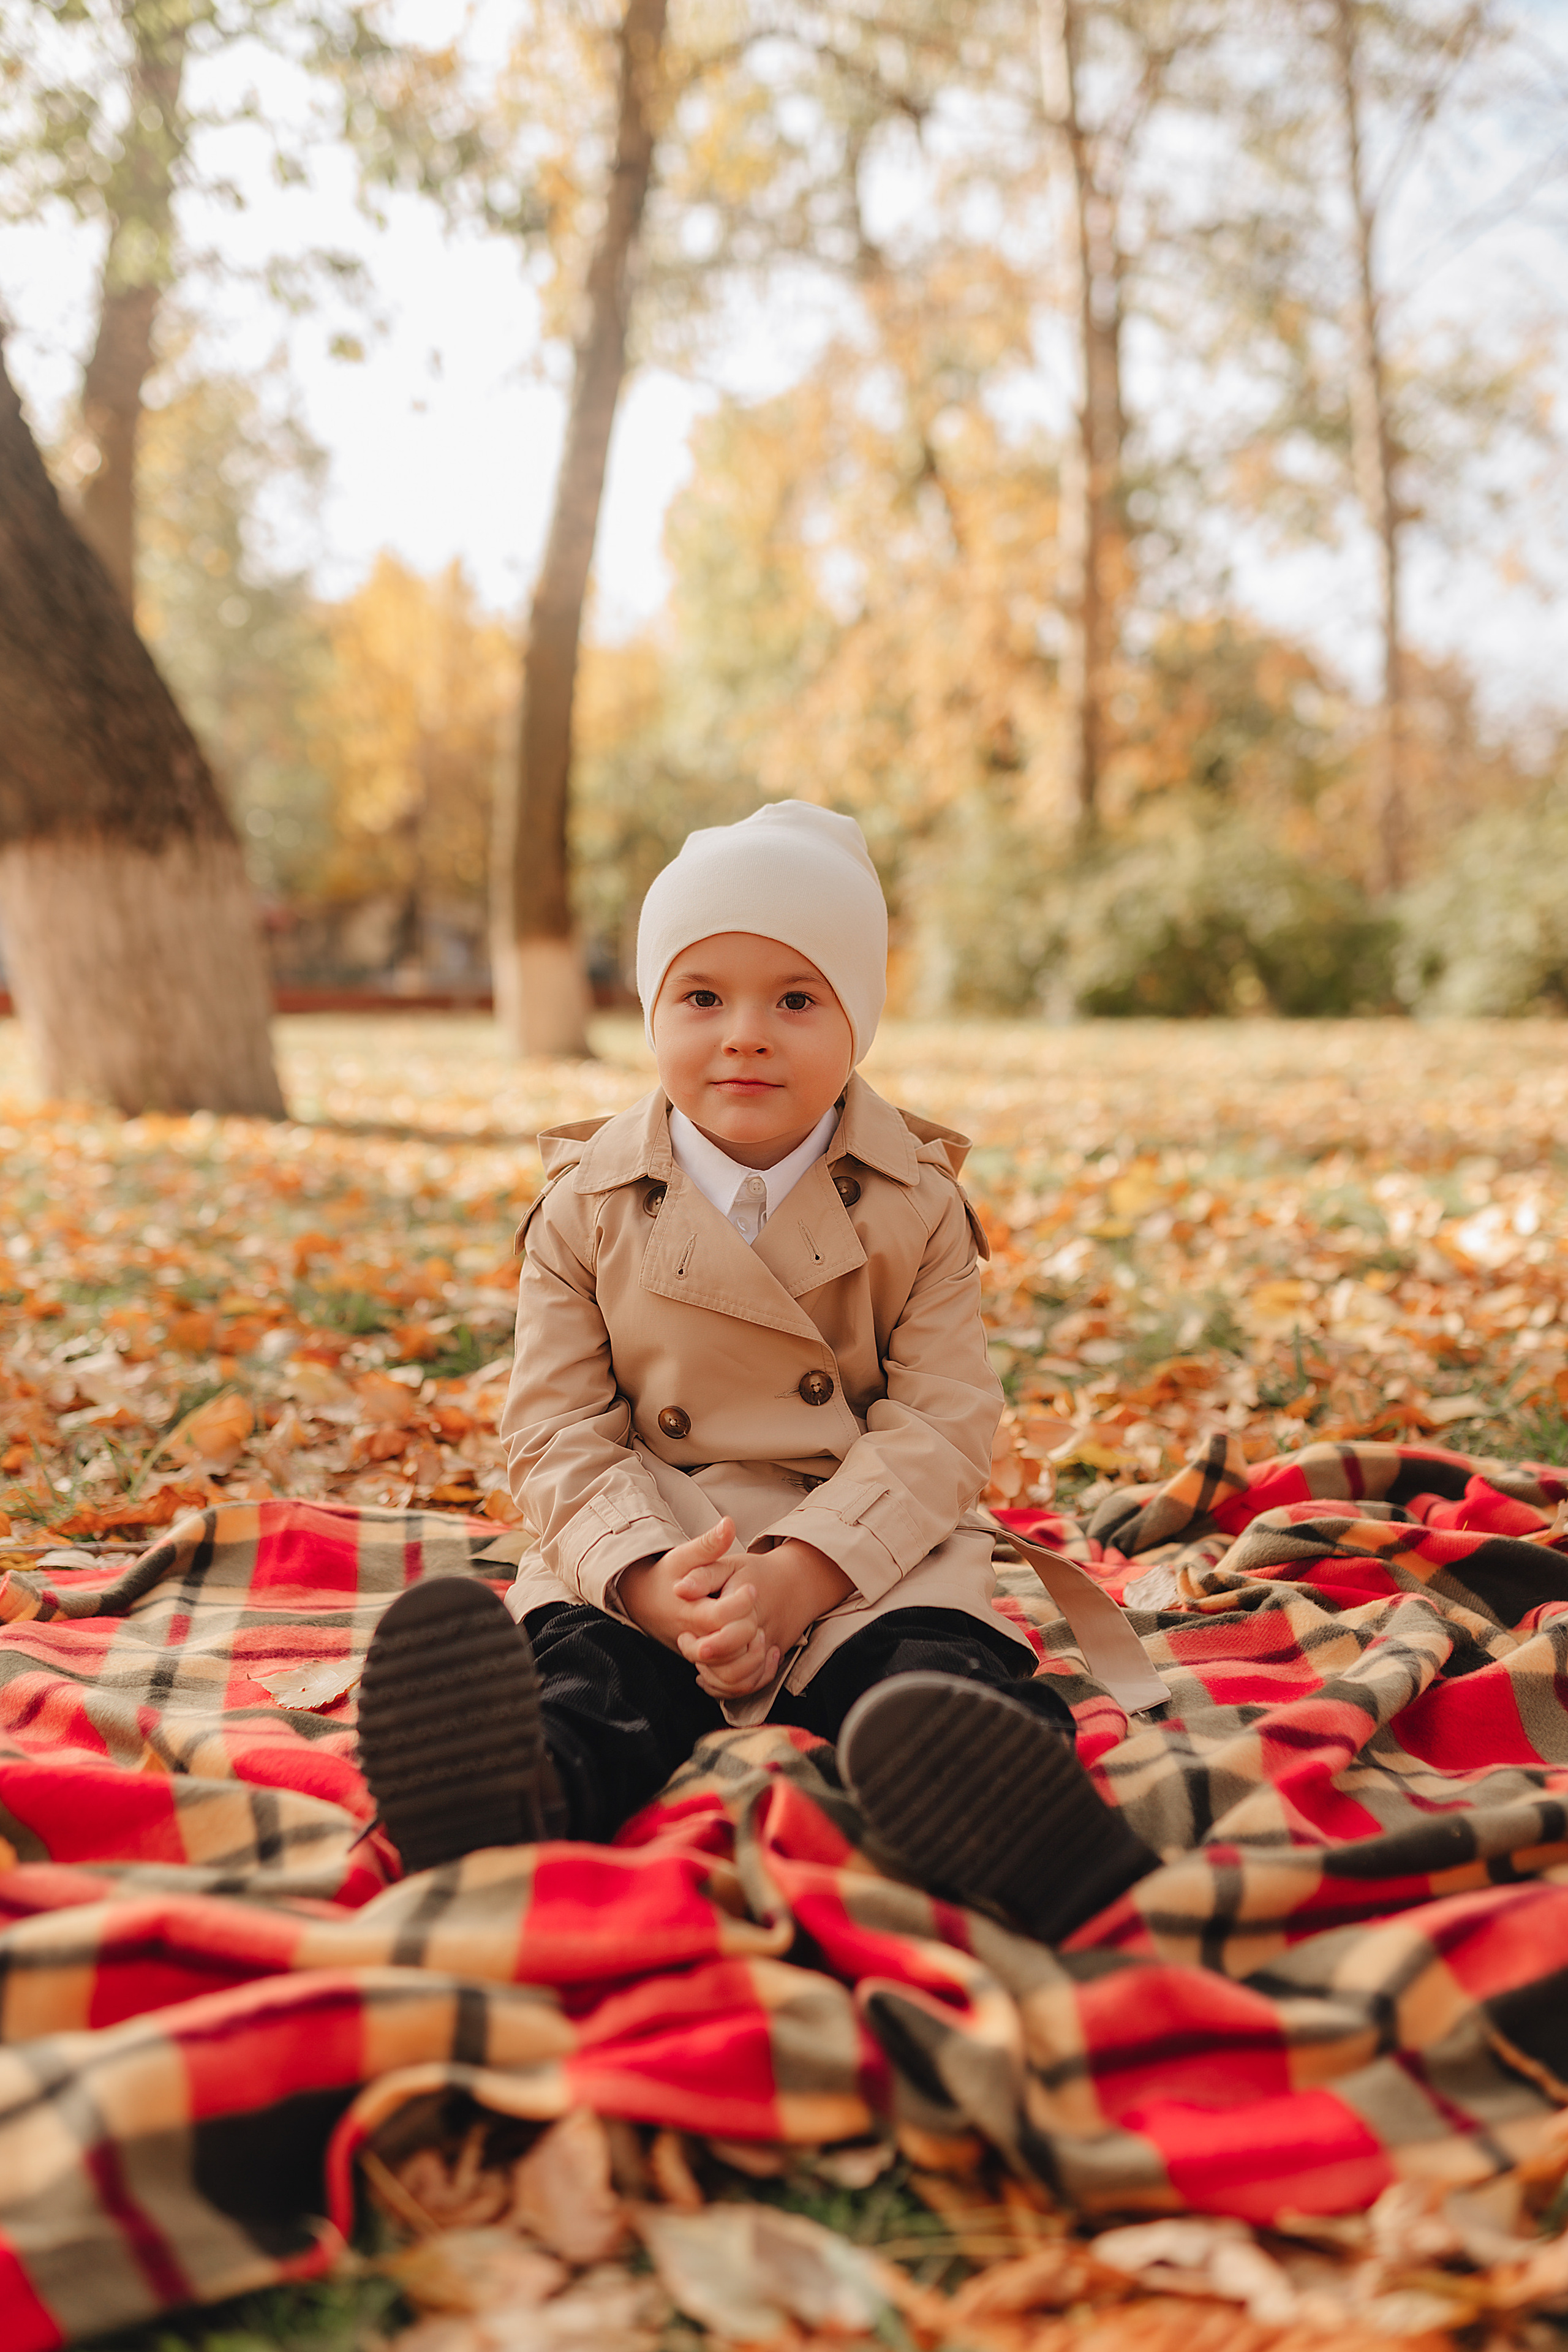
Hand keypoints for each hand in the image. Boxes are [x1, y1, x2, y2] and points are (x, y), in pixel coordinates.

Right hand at [619, 1520, 772, 1689]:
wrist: (642, 1601)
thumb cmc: (666, 1576)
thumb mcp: (683, 1557)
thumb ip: (708, 1544)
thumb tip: (728, 1523)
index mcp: (691, 1612)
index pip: (720, 1617)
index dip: (739, 1604)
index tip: (750, 1588)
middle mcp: (696, 1638)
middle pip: (729, 1646)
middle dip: (749, 1630)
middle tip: (758, 1613)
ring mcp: (700, 1653)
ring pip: (730, 1672)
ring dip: (753, 1658)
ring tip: (763, 1634)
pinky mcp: (704, 1661)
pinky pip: (728, 1680)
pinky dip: (749, 1672)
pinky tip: (763, 1651)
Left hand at [684, 1537, 853, 1697]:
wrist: (797, 1581)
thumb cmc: (756, 1573)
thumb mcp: (729, 1565)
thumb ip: (703, 1575)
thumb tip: (679, 1589)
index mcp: (747, 1610)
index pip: (722, 1641)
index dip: (697, 1646)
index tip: (684, 1635)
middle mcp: (760, 1633)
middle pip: (731, 1669)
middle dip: (704, 1662)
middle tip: (688, 1642)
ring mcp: (768, 1650)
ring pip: (742, 1682)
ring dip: (715, 1677)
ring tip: (700, 1656)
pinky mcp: (770, 1660)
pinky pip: (752, 1684)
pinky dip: (730, 1686)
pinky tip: (712, 1672)